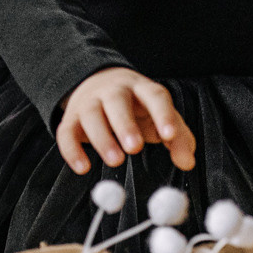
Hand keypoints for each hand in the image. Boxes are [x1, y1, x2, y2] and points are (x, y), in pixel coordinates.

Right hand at [56, 67, 195, 174]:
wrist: (97, 84)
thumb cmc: (136, 107)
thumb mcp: (159, 116)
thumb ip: (177, 138)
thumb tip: (187, 163)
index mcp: (141, 88)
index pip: (154, 96)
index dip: (162, 114)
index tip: (168, 135)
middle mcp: (113, 90)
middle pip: (117, 101)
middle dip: (126, 124)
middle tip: (135, 148)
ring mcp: (89, 102)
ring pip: (91, 115)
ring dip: (102, 138)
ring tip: (116, 161)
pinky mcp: (70, 118)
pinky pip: (66, 132)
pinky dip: (72, 150)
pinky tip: (82, 167)